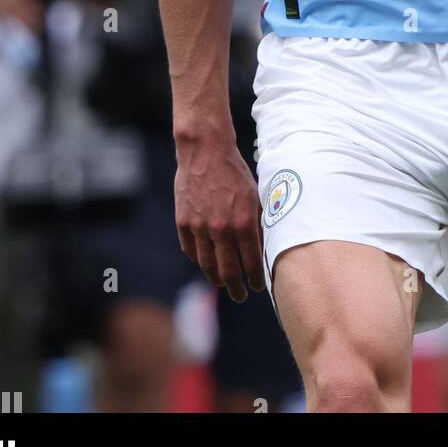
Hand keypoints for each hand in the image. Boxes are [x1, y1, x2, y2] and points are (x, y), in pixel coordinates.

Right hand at [174, 131, 263, 302]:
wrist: (206, 151)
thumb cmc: (235, 172)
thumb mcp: (255, 196)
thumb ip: (259, 222)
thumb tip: (264, 247)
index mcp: (243, 222)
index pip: (250, 263)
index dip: (255, 280)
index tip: (258, 287)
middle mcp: (221, 229)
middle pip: (228, 272)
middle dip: (236, 288)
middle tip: (241, 295)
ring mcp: (199, 227)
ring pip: (207, 266)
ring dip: (216, 279)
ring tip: (223, 284)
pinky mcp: (183, 222)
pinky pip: (191, 250)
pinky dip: (199, 260)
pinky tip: (206, 263)